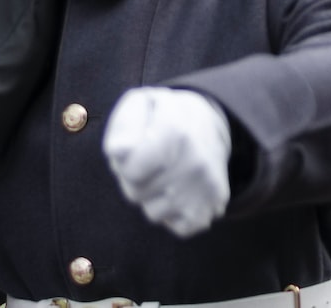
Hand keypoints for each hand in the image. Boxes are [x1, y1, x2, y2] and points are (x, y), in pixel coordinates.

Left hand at [103, 87, 231, 236]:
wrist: (211, 125)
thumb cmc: (165, 115)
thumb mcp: (142, 103)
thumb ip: (125, 124)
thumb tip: (119, 153)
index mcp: (176, 134)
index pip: (130, 171)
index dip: (124, 162)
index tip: (136, 148)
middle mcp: (194, 164)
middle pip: (135, 193)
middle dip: (135, 179)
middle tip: (151, 159)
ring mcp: (205, 190)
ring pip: (152, 213)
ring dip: (153, 196)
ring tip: (166, 173)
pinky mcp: (211, 209)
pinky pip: (174, 226)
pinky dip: (172, 213)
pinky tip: (180, 190)